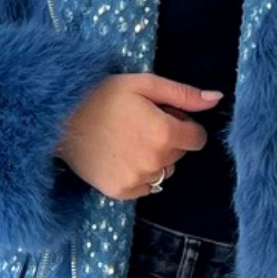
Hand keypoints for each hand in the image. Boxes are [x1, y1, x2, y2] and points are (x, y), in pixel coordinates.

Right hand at [54, 72, 224, 200]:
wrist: (59, 120)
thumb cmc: (103, 95)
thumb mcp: (145, 84)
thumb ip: (184, 95)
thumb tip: (217, 99)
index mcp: (164, 134)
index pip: (197, 138)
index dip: (182, 124)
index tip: (162, 115)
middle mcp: (155, 162)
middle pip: (180, 154)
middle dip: (168, 140)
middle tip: (139, 124)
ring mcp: (137, 181)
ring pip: (164, 172)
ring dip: (155, 159)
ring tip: (128, 140)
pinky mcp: (121, 192)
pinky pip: (146, 187)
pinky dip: (139, 174)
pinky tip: (119, 156)